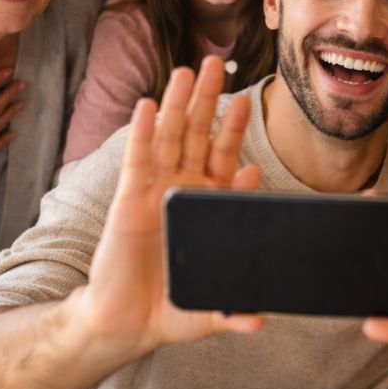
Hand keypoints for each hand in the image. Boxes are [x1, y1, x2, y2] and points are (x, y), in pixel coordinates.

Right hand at [73, 56, 263, 362]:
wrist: (127, 323)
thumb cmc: (172, 308)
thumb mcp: (212, 309)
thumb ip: (235, 310)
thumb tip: (260, 318)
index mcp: (210, 207)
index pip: (227, 160)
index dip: (235, 132)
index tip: (248, 103)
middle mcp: (184, 191)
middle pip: (200, 136)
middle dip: (209, 100)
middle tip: (218, 65)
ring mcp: (156, 192)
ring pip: (171, 138)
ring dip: (180, 104)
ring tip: (188, 70)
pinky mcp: (128, 201)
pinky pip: (137, 160)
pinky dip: (145, 132)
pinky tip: (150, 104)